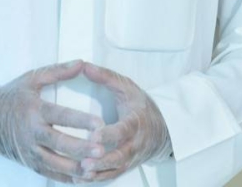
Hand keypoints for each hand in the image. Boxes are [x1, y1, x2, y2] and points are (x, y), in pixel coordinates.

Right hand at [0, 60, 105, 183]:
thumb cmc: (12, 97)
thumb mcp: (32, 79)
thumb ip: (58, 71)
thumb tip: (82, 63)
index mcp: (34, 110)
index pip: (60, 116)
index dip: (80, 120)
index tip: (100, 123)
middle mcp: (32, 132)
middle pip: (58, 143)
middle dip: (80, 148)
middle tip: (102, 150)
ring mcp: (29, 150)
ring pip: (54, 163)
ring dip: (75, 167)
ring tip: (95, 168)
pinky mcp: (29, 163)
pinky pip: (49, 173)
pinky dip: (65, 177)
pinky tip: (83, 178)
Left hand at [79, 62, 172, 181]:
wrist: (161, 127)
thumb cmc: (139, 105)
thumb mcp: (126, 87)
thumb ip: (105, 77)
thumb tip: (84, 65)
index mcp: (135, 123)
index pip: (123, 130)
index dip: (109, 134)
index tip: (94, 135)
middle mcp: (134, 144)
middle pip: (119, 156)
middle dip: (102, 160)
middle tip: (84, 162)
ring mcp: (130, 158)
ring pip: (115, 169)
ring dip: (98, 173)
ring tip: (80, 173)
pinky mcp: (125, 166)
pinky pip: (112, 176)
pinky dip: (97, 179)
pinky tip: (79, 179)